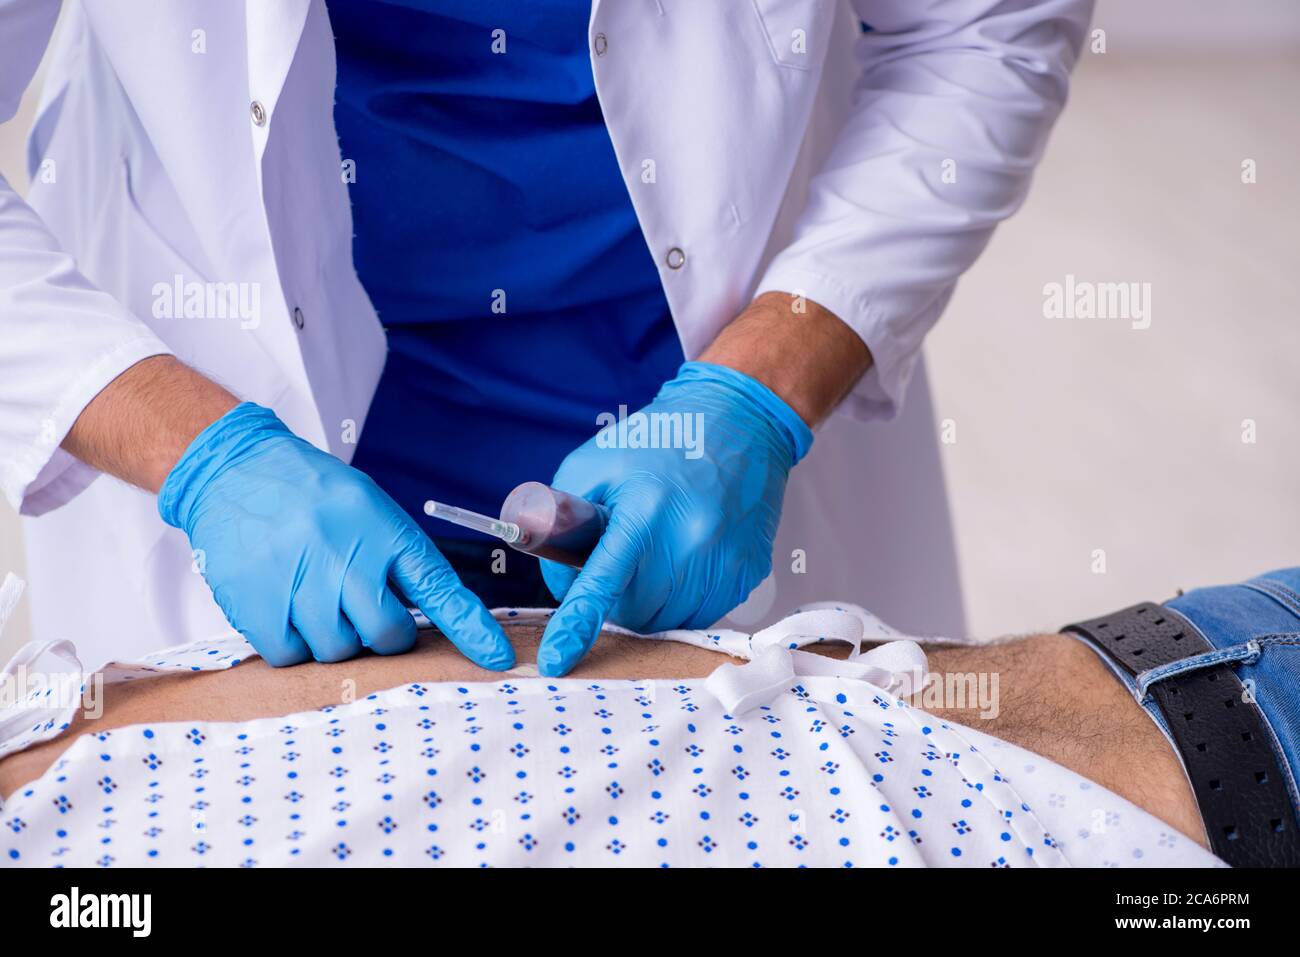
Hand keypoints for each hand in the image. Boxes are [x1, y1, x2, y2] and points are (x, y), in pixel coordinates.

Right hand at [158, 403, 513, 668]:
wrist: (234, 469)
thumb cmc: (312, 496)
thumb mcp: (369, 509)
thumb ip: (398, 560)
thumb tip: (429, 621)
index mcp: (383, 530)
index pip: (439, 588)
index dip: (471, 629)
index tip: (497, 658)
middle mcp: (345, 556)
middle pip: (387, 635)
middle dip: (382, 633)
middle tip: (360, 607)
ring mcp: (299, 582)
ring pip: (338, 650)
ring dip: (332, 635)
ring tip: (314, 595)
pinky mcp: (254, 604)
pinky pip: (290, 655)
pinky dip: (293, 643)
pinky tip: (285, 607)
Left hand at [536, 361, 812, 675]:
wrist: (740, 422)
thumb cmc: (662, 440)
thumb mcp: (594, 463)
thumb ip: (562, 519)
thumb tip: (563, 581)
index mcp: (645, 512)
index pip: (603, 583)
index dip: (576, 625)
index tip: (555, 661)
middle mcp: (690, 542)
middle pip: (633, 612)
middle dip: (616, 596)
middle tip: (622, 558)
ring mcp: (724, 563)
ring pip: (667, 621)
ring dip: (650, 601)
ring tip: (656, 554)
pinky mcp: (748, 574)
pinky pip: (701, 613)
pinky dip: (682, 598)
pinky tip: (685, 558)